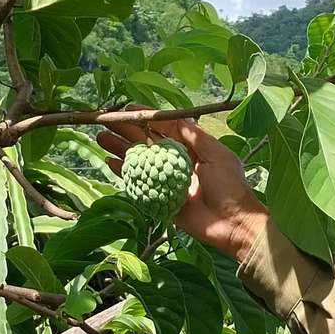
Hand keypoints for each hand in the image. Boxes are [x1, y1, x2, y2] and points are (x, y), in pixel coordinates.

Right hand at [97, 117, 268, 261]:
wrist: (233, 225)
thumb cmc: (230, 187)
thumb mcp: (218, 155)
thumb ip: (195, 137)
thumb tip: (176, 116)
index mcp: (191, 148)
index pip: (164, 127)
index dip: (146, 117)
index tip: (127, 108)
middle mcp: (176, 161)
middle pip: (146, 142)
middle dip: (125, 131)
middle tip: (103, 121)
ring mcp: (166, 180)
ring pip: (139, 161)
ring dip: (120, 149)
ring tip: (100, 138)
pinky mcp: (159, 199)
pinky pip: (138, 184)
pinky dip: (123, 174)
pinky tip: (109, 163)